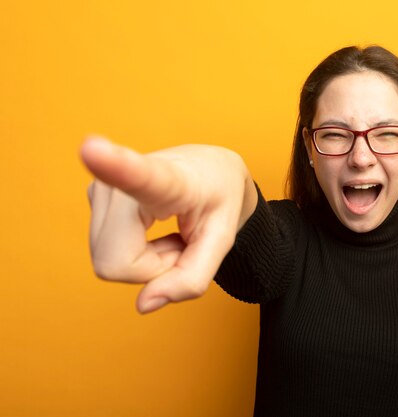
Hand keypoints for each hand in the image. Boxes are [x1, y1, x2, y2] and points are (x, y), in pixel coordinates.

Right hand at [80, 137, 256, 313]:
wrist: (212, 170)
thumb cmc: (218, 199)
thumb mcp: (222, 242)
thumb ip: (191, 278)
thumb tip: (144, 304)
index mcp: (168, 179)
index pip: (139, 175)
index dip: (113, 165)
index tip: (90, 148)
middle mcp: (124, 180)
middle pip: (117, 263)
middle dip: (155, 268)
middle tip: (181, 242)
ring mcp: (103, 187)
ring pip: (110, 263)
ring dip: (147, 261)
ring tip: (171, 232)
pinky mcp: (95, 196)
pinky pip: (108, 256)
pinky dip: (137, 255)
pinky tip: (155, 229)